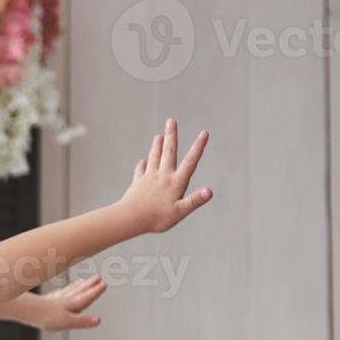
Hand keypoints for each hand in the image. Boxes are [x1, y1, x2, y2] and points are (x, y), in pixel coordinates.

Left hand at [22, 275, 106, 330]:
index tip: (104, 284)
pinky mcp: (45, 302)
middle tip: (98, 278)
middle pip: (79, 291)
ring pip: (69, 291)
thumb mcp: (68, 321)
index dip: (95, 291)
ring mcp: (54, 300)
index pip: (87, 297)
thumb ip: (83, 321)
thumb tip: (98, 320)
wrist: (25, 310)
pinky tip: (61, 291)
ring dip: (77, 286)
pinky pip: (58, 294)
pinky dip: (63, 291)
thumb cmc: (45, 316)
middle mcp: (64, 300)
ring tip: (83, 281)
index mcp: (71, 304)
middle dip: (89, 285)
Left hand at [117, 118, 213, 233]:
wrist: (129, 218)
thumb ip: (194, 200)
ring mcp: (148, 178)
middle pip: (168, 152)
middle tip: (171, 121)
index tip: (204, 133)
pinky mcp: (137, 183)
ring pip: (154, 157)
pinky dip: (143, 165)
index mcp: (175, 182)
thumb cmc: (156, 218)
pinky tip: (143, 161)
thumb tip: (210, 191)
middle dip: (171, 135)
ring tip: (159, 136)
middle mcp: (162, 176)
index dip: (198, 147)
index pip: (190, 161)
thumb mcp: (179, 212)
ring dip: (157, 146)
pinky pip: (141, 171)